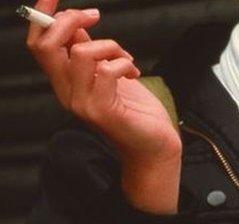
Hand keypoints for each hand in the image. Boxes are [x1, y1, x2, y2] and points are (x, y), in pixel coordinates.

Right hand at [26, 0, 180, 213]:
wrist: (155, 145)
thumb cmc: (135, 111)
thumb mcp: (109, 75)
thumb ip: (89, 53)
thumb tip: (77, 27)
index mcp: (65, 83)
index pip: (38, 46)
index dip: (42, 18)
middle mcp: (67, 93)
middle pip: (47, 46)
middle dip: (70, 20)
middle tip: (96, 17)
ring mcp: (82, 103)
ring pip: (82, 54)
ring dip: (110, 46)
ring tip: (126, 59)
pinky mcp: (102, 110)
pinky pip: (107, 70)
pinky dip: (124, 63)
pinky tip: (134, 73)